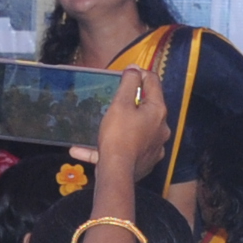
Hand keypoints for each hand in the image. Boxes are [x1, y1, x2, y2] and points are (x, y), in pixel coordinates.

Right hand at [75, 68, 167, 185]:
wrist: (117, 173)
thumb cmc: (118, 135)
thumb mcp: (121, 104)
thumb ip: (129, 83)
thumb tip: (134, 68)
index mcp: (158, 111)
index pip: (154, 83)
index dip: (140, 74)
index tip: (126, 74)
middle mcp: (161, 128)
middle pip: (147, 107)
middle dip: (130, 101)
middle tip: (113, 99)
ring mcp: (154, 147)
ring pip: (136, 130)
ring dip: (118, 126)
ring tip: (101, 125)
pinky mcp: (144, 162)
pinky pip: (126, 149)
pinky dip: (109, 147)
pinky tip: (82, 150)